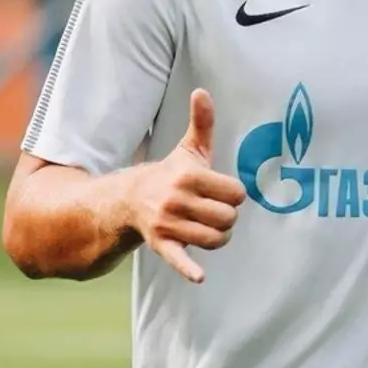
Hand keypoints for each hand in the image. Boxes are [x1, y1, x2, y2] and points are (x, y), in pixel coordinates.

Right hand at [127, 89, 246, 283]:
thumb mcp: (188, 149)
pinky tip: (199, 276)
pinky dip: (189, 268)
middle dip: (226, 217)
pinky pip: (178, 259)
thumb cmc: (172, 174)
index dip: (234, 195)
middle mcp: (177, 199)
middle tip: (212, 211)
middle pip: (229, 218)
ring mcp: (168, 223)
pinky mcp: (162, 244)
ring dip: (217, 237)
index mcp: (189, 175)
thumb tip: (202, 91)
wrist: (131, 200)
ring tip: (207, 228)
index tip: (221, 192)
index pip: (236, 193)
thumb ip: (202, 122)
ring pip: (215, 238)